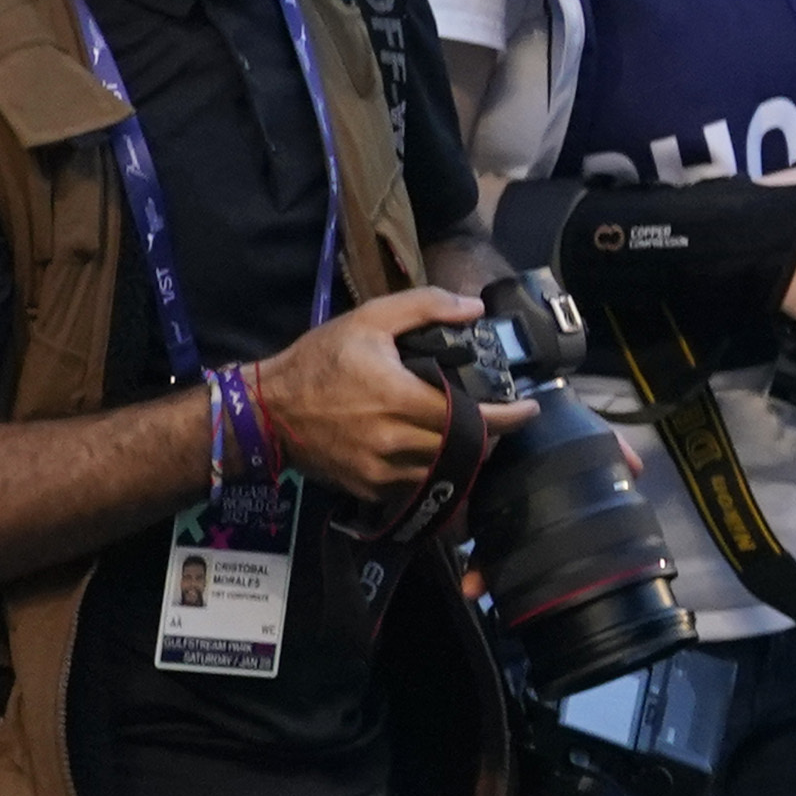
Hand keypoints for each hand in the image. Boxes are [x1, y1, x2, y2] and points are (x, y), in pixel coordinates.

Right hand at [256, 286, 491, 496]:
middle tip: (500, 418)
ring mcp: (381, 470)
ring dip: (463, 456)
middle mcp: (395, 441)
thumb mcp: (368, 320)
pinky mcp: (367, 487)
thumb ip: (424, 307)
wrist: (265, 411)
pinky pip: (415, 485)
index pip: (471, 417)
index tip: (531, 409)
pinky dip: (432, 470)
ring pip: (443, 471)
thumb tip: (474, 309)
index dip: (508, 417)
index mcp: (400, 400)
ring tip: (471, 435)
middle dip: (489, 434)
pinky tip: (435, 451)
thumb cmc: (317, 361)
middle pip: (464, 448)